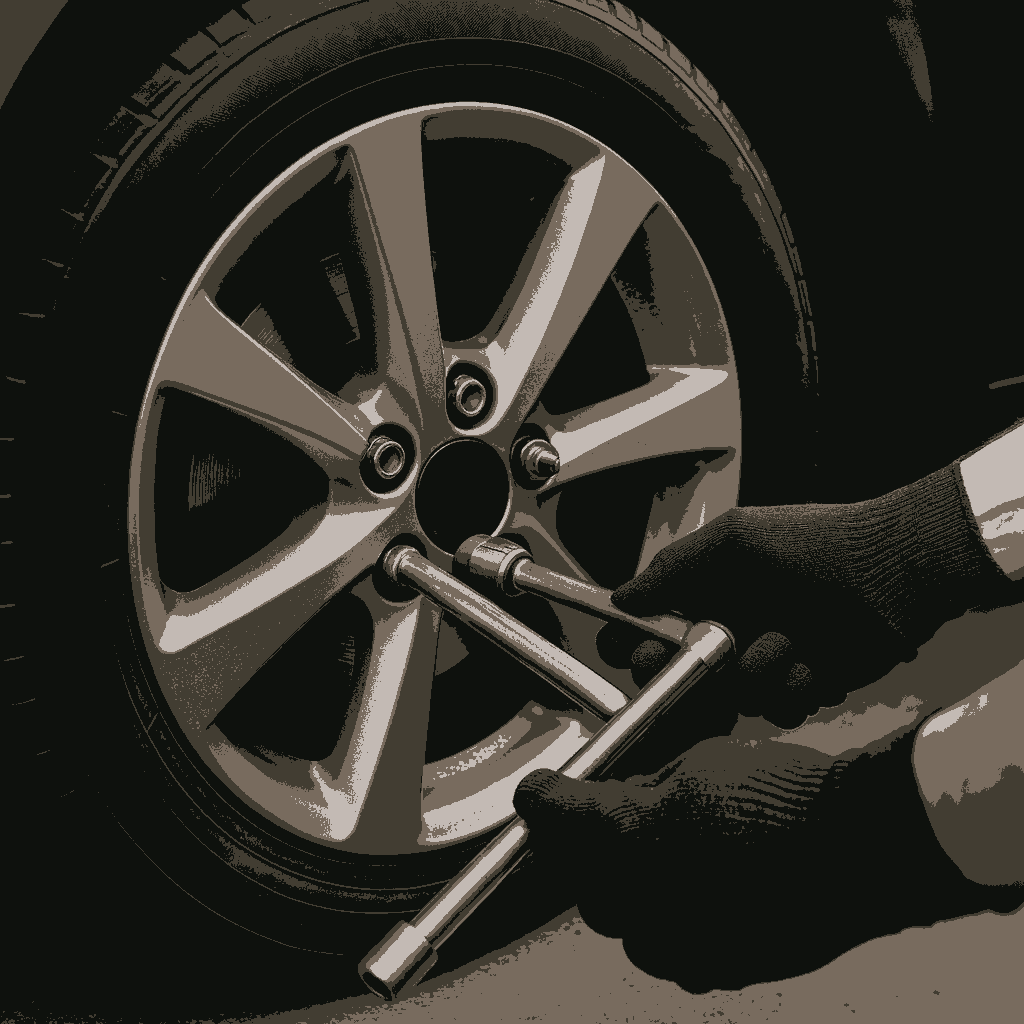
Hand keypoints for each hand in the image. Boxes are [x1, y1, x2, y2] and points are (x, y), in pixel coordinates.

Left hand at [514, 731, 1021, 992]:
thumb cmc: (784, 797)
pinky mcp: (711, 969)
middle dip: (590, 847)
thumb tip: (620, 798)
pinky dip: (674, 921)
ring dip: (633, 888)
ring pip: (622, 919)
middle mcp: (636, 896)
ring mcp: (674, 941)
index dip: (542, 798)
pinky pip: (669, 948)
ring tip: (676, 854)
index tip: (543, 793)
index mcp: (623, 833)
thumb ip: (642, 787)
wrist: (857, 848)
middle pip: (578, 876)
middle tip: (621, 818)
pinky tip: (708, 889)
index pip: (547, 815)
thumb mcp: (698, 762)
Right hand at [602, 462, 1000, 725]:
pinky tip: (815, 661)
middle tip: (708, 657)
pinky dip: (794, 687)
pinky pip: (775, 709)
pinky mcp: (800, 687)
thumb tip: (622, 598)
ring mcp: (764, 660)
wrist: (894, 570)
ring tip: (791, 640)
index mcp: (708, 591)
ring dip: (759, 671)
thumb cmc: (817, 543)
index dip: (634, 643)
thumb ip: (674, 568)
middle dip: (688, 671)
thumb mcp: (734, 539)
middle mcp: (730, 628)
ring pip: (730, 697)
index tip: (635, 651)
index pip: (651, 626)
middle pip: (681, 672)